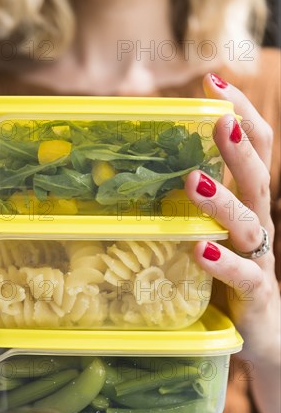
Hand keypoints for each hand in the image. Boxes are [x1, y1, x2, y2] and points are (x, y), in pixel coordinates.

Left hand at [184, 73, 279, 412]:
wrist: (261, 333)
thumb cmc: (226, 275)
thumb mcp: (210, 230)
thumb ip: (192, 202)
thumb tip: (151, 165)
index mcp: (247, 204)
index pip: (255, 149)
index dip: (241, 113)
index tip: (214, 80)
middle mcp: (257, 225)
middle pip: (259, 177)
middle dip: (239, 146)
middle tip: (219, 117)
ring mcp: (259, 259)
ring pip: (251, 223)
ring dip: (225, 200)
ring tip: (195, 181)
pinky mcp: (255, 294)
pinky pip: (244, 275)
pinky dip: (223, 262)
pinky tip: (201, 250)